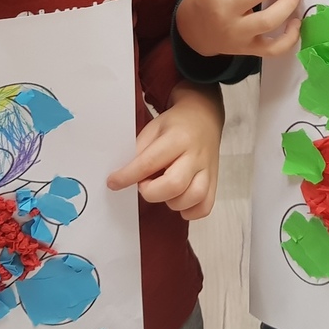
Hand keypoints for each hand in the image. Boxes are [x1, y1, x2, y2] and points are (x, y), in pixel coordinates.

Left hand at [107, 84, 223, 218]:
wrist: (203, 118)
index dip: (127, 176)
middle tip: (144, 184)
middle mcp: (195, 155)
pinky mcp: (214, 181)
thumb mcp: (153, 129)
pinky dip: (190, 211)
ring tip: (163, 191)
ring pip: (193, 197)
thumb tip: (124, 175)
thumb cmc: (176, 125)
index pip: (149, 162)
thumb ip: (140, 151)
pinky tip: (178, 201)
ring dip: (171, 202)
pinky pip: (205, 206)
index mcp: (178, 138)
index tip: (114, 182)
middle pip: (175, 184)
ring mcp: (207, 169)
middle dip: (151, 192)